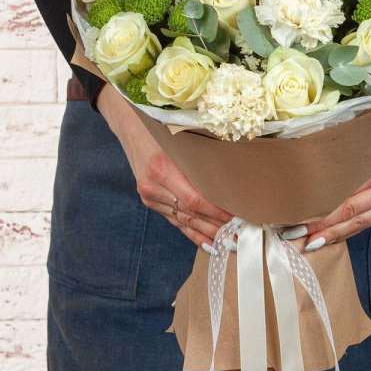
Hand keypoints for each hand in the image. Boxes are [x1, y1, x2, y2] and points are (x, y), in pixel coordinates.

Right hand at [97, 84, 231, 252]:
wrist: (130, 127)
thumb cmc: (160, 127)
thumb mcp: (179, 138)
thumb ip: (200, 158)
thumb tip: (232, 178)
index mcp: (162, 168)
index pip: (194, 200)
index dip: (216, 213)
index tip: (237, 219)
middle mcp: (153, 187)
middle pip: (190, 214)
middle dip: (216, 227)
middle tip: (240, 236)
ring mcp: (149, 196)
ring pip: (183, 221)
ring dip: (208, 233)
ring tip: (231, 243)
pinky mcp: (149, 200)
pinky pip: (174, 220)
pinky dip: (192, 232)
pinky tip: (209, 243)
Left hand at [282, 107, 370, 250]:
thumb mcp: (359, 135)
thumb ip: (336, 154)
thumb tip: (300, 170)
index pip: (343, 198)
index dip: (318, 213)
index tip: (294, 220)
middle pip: (349, 214)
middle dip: (320, 228)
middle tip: (293, 236)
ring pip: (358, 223)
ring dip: (331, 235)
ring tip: (307, 243)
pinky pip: (367, 222)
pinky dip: (346, 230)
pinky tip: (328, 237)